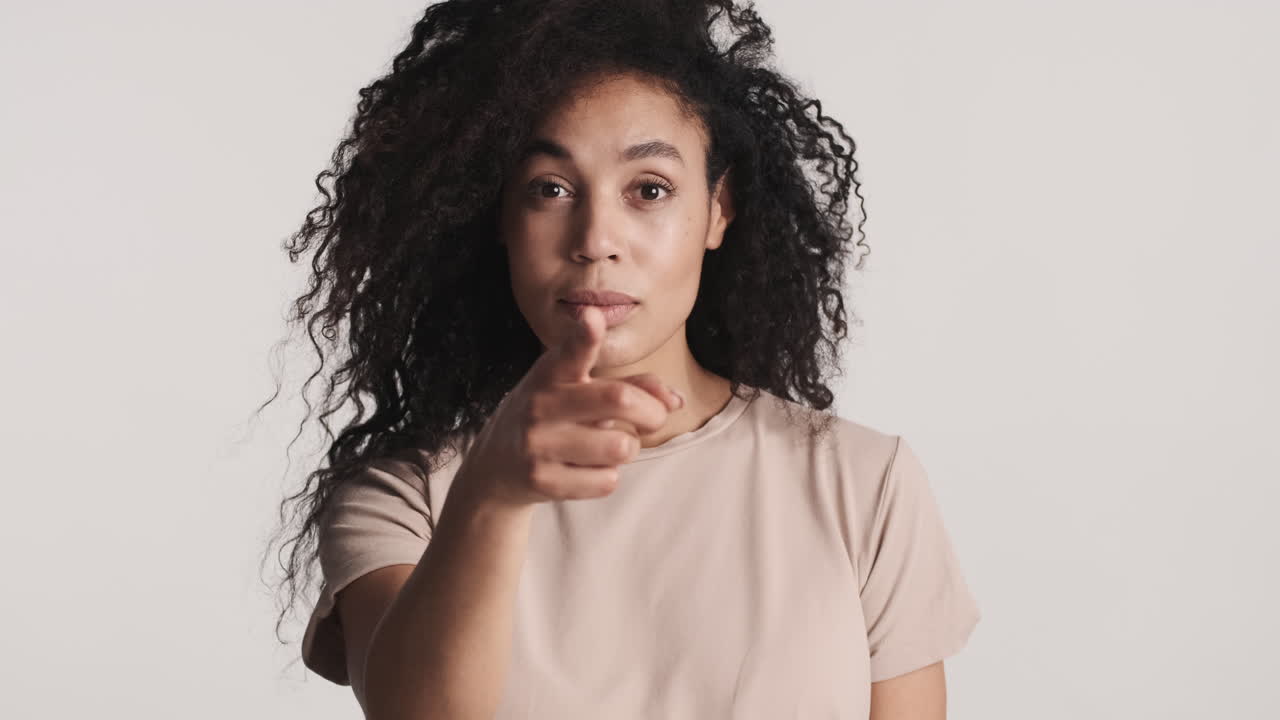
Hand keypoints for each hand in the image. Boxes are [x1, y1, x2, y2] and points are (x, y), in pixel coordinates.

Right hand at [454, 305, 683, 507]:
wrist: (495, 467)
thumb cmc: (552, 419)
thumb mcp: (579, 391)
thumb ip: (630, 386)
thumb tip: (675, 401)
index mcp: (552, 373)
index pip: (570, 351)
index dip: (585, 335)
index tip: (593, 317)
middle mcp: (541, 404)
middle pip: (620, 400)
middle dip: (652, 413)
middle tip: (652, 419)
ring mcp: (537, 443)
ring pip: (620, 447)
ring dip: (627, 450)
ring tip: (605, 447)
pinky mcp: (541, 480)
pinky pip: (606, 481)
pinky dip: (606, 477)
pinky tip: (583, 471)